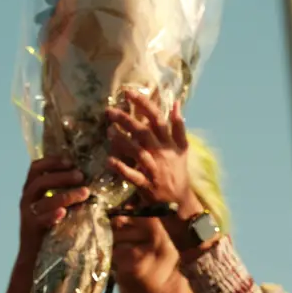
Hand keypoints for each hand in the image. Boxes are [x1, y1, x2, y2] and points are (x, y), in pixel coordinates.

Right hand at [17, 156, 89, 261]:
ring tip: (84, 193)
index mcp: (32, 189)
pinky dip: (52, 215)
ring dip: (65, 195)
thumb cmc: (51, 227)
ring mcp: (27, 214)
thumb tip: (89, 179)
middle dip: (62, 176)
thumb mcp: (55, 206)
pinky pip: (40, 220)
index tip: (70, 161)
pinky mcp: (31, 229)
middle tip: (81, 176)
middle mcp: (27, 199)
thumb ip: (65, 192)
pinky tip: (64, 213)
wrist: (35, 256)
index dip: (52, 161)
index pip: (36, 167)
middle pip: (40, 181)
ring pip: (44, 201)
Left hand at [106, 91, 194, 212]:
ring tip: (108, 132)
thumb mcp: (182, 147)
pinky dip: (121, 168)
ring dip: (122, 141)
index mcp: (169, 142)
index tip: (128, 92)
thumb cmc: (178, 170)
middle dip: (126, 120)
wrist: (180, 200)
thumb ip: (178, 125)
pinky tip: (109, 160)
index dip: (143, 104)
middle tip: (110, 111)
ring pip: (138, 152)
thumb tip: (177, 103)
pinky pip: (133, 176)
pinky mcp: (146, 184)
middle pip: (144, 133)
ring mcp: (153, 169)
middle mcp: (161, 153)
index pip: (157, 118)